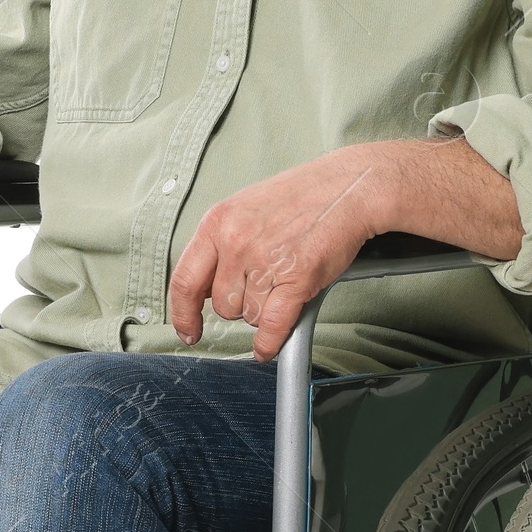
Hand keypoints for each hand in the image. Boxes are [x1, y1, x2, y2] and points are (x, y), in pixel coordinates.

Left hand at [168, 137, 522, 360]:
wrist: (349, 187)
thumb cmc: (303, 197)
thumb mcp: (246, 208)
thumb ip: (222, 246)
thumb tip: (205, 290)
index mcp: (218, 222)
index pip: (185, 281)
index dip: (182, 314)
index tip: (187, 330)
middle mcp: (236, 242)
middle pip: (222, 305)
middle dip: (240, 306)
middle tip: (263, 287)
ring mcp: (265, 261)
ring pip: (249, 315)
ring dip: (263, 312)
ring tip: (284, 283)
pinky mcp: (296, 278)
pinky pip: (271, 326)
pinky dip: (269, 342)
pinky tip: (269, 345)